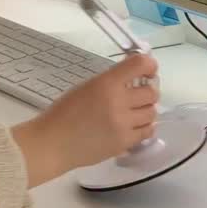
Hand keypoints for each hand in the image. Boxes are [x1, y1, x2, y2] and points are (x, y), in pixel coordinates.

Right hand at [12, 53, 158, 187]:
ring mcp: (124, 124)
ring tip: (133, 112)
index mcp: (107, 83)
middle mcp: (119, 102)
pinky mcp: (125, 143)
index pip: (140, 64)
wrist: (54, 143)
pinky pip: (148, 131)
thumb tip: (133, 77)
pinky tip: (133, 125)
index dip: (149, 64)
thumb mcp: (87, 87)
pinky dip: (144, 126)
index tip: (147, 70)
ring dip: (145, 110)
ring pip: (152, 112)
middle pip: (152, 92)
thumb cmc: (64, 112)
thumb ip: (111, 82)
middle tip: (137, 94)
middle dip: (147, 91)